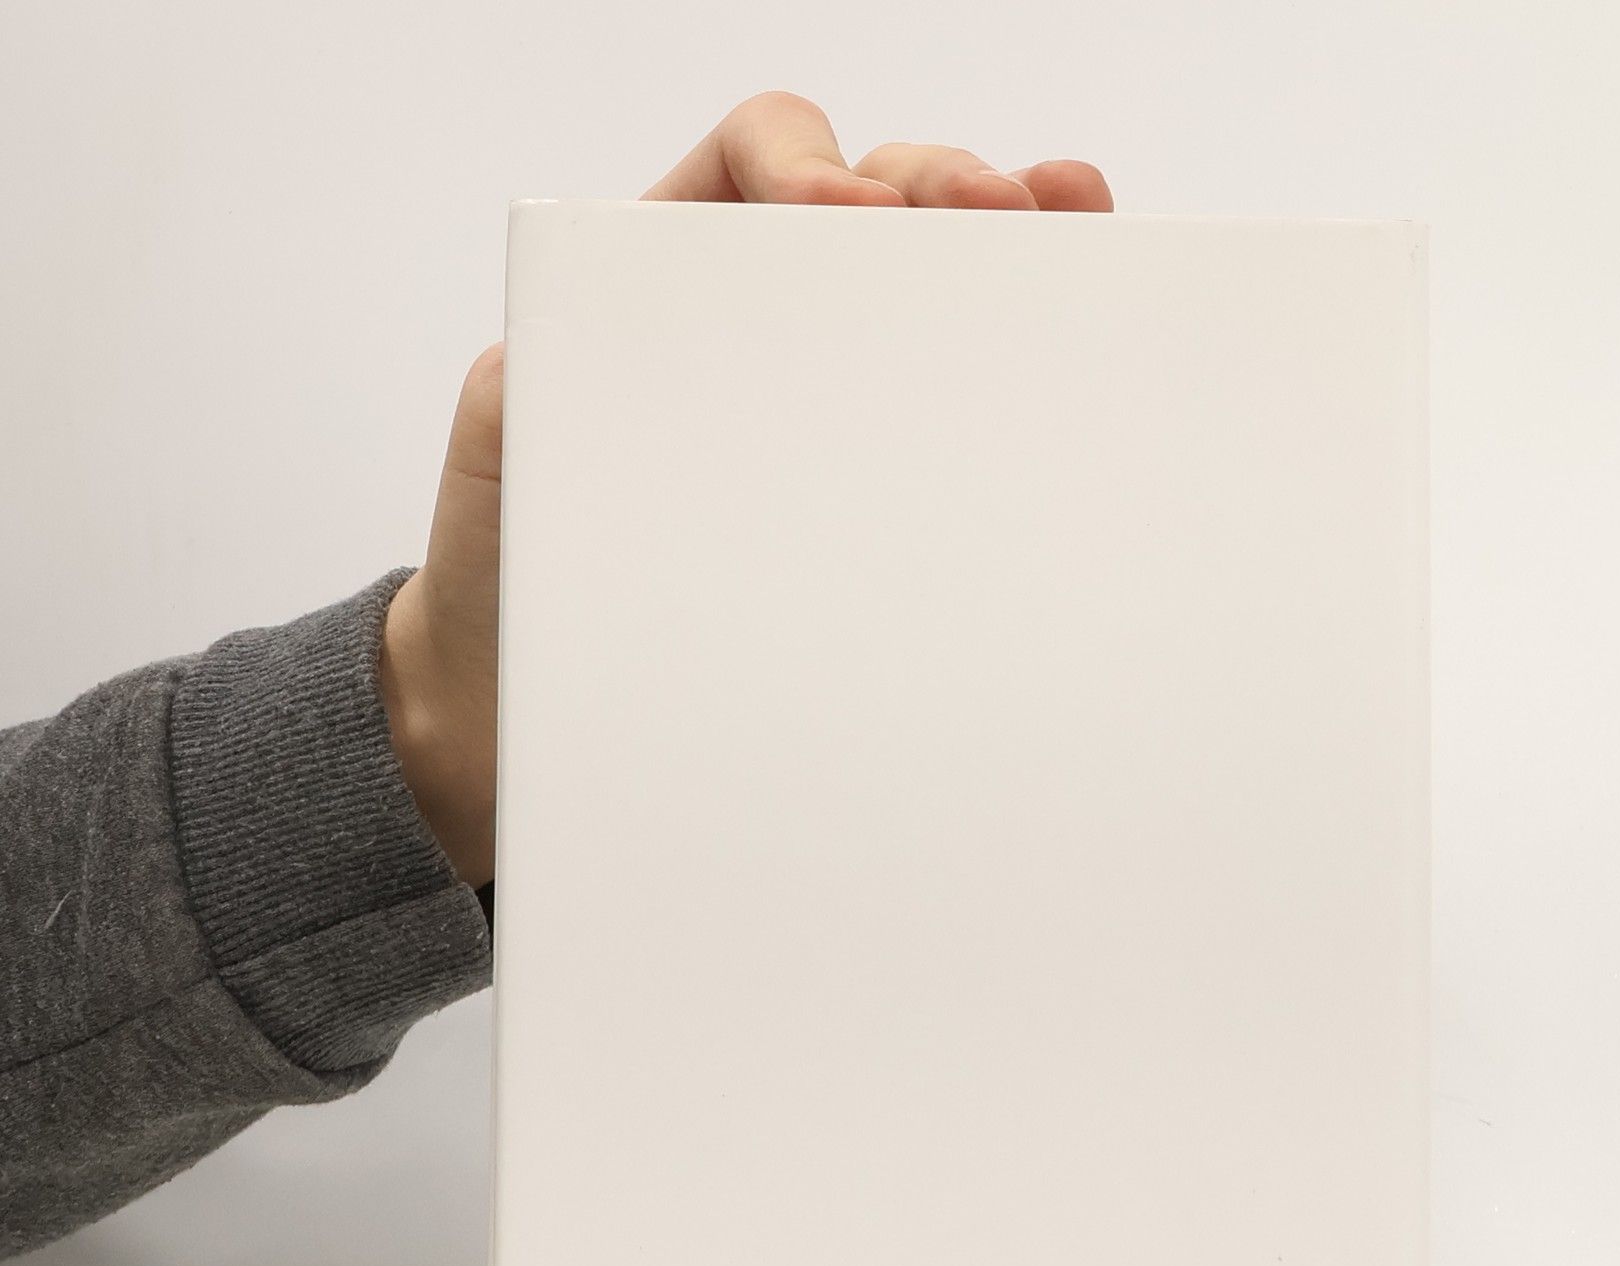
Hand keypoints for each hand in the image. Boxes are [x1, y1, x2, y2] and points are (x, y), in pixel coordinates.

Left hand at [379, 92, 1112, 888]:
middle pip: (877, 198)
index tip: (841, 215)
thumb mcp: (509, 448)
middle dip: (941, 187)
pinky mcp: (878, 499)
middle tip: (991, 214)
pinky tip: (1068, 325)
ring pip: (936, 286)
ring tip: (1058, 235)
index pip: (754, 160)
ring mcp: (830, 409)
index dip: (807, 161)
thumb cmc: (511, 574)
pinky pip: (954, 410)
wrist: (528, 707)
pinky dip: (1018, 353)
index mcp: (668, 283)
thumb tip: (647, 362)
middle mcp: (762, 327)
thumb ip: (543, 371)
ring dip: (1003, 249)